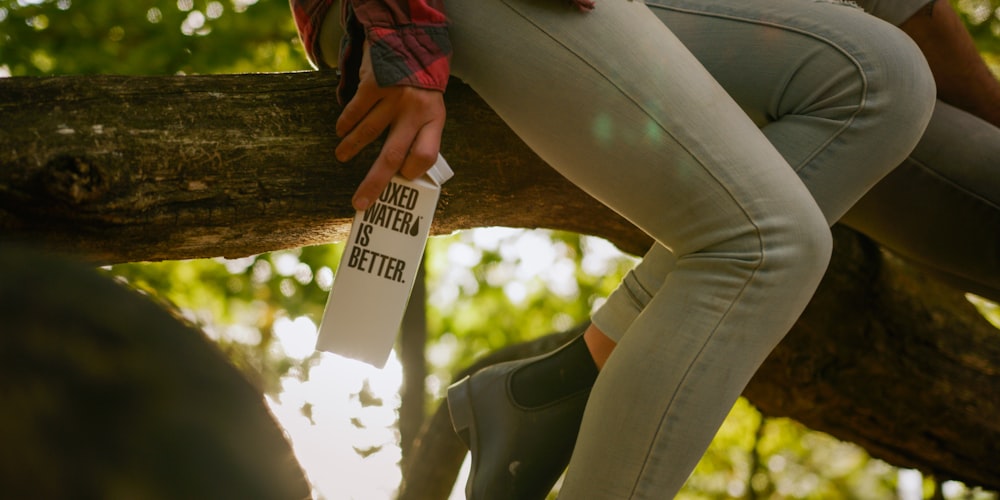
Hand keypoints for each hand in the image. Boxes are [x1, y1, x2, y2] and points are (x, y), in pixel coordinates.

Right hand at [335, 42, 446, 210]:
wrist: (411, 43)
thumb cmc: (421, 88)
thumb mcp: (432, 110)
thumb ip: (422, 136)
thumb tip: (403, 173)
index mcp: (434, 120)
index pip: (427, 156)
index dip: (413, 172)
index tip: (401, 178)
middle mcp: (415, 111)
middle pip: (393, 155)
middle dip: (374, 184)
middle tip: (359, 202)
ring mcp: (394, 97)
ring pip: (367, 134)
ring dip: (351, 148)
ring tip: (342, 156)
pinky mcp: (374, 84)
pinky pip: (354, 111)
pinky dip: (345, 124)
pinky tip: (340, 130)